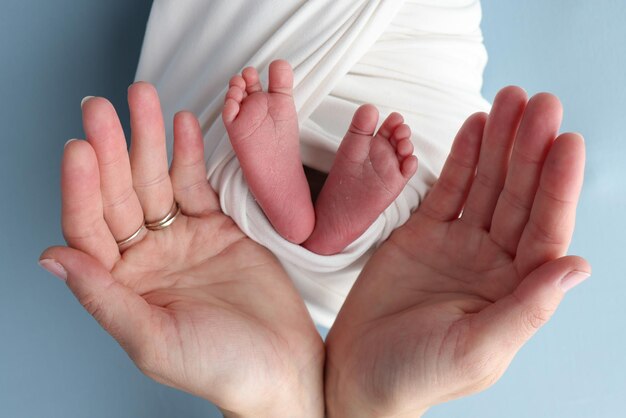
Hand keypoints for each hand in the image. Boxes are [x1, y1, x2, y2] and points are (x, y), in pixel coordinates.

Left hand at [39, 83, 323, 417]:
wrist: (283, 363)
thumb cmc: (221, 366)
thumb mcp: (153, 339)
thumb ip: (103, 298)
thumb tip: (52, 259)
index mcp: (121, 286)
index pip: (89, 228)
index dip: (82, 188)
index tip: (80, 149)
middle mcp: (145, 259)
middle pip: (119, 194)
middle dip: (111, 149)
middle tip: (102, 108)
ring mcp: (181, 239)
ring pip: (156, 181)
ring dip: (148, 140)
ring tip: (143, 99)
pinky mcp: (217, 228)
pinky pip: (196, 185)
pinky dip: (190, 154)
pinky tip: (181, 126)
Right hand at [324, 87, 589, 416]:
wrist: (357, 373)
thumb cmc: (416, 375)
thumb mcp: (476, 350)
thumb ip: (527, 309)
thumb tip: (578, 266)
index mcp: (514, 291)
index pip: (546, 230)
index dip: (557, 186)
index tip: (566, 141)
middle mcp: (493, 263)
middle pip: (519, 197)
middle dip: (529, 149)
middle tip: (539, 103)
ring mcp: (458, 245)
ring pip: (486, 185)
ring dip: (499, 144)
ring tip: (510, 101)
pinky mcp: (422, 235)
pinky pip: (447, 190)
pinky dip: (461, 159)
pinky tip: (475, 128)